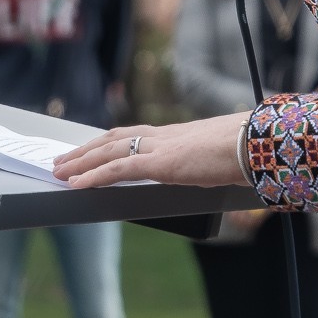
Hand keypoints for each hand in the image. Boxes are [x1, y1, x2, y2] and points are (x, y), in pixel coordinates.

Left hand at [54, 113, 253, 191]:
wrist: (257, 144)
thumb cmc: (248, 151)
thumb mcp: (219, 157)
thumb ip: (206, 163)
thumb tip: (212, 171)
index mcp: (176, 135)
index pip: (132, 134)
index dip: (106, 142)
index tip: (90, 148)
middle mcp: (162, 136)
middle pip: (112, 139)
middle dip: (85, 150)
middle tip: (62, 161)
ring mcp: (159, 147)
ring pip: (108, 151)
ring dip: (80, 161)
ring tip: (60, 172)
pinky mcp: (159, 163)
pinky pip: (117, 169)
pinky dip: (93, 176)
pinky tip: (76, 184)